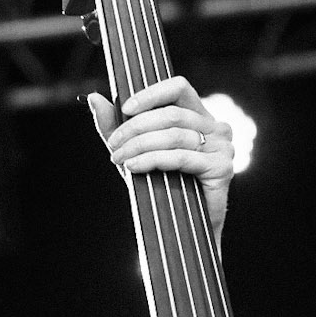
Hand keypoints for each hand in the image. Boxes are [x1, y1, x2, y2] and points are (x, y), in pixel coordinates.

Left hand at [89, 75, 235, 243]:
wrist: (180, 229)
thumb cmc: (160, 186)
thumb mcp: (132, 151)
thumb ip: (115, 126)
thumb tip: (93, 98)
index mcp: (199, 116)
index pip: (178, 87)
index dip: (151, 94)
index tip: (124, 109)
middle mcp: (216, 127)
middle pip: (172, 114)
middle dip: (136, 128)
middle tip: (114, 145)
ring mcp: (222, 147)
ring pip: (175, 135)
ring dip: (140, 146)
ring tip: (119, 159)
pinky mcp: (222, 168)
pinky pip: (181, 157)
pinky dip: (153, 160)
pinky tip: (133, 167)